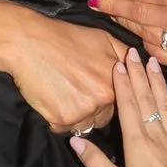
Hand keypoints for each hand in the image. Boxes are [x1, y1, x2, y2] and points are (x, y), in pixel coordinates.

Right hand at [0, 6, 127, 135]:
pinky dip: (57, 119)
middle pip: (103, 118)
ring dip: (76, 116)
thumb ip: (125, 57)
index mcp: (116, 81)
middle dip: (92, 109)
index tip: (96, 92)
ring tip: (63, 96)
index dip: (108, 98)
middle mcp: (103, 99)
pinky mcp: (62, 119)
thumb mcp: (104, 38)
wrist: (29, 41)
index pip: (121, 104)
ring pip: (84, 126)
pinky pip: (63, 129)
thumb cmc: (64, 37)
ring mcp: (83, 111)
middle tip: (76, 92)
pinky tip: (51, 101)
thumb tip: (137, 67)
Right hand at [72, 51, 166, 166]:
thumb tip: (76, 139)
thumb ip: (97, 163)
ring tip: (153, 62)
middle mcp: (157, 134)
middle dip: (139, 75)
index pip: (128, 106)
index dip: (123, 84)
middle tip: (134, 52)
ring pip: (166, 104)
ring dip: (158, 82)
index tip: (118, 63)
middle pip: (146, 99)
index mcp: (137, 142)